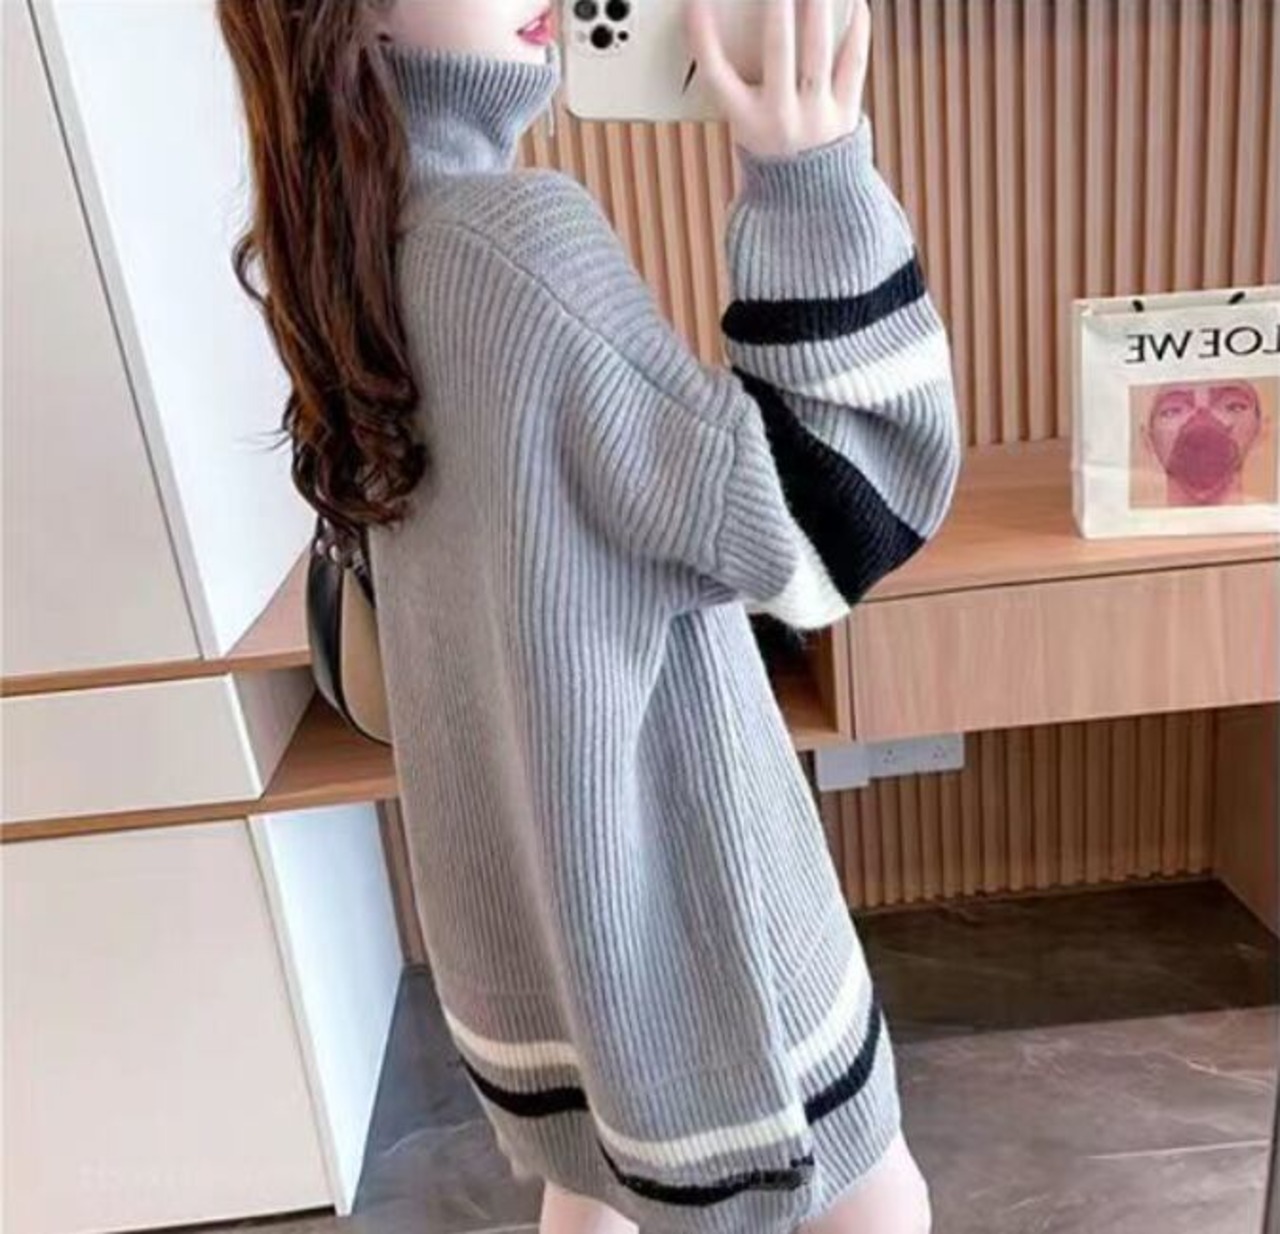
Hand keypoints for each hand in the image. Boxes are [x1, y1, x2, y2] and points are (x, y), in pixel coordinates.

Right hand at [683, 0, 870, 159]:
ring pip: (818, 50)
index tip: (695, 4)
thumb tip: (766, 22)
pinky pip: (853, 63)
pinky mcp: (846, 112)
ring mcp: (816, 114)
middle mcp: (780, 117)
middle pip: (777, 53)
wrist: (811, 203)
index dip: (703, 39)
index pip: (716, 75)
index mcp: (744, 122)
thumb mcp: (746, 126)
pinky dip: (856, 29)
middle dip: (777, 10)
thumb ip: (746, 83)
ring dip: (818, 7)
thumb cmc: (773, 152)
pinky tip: (854, 2)